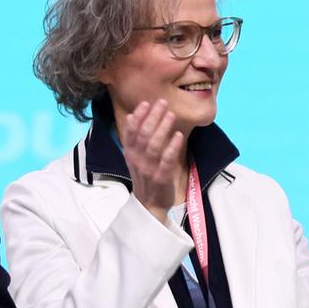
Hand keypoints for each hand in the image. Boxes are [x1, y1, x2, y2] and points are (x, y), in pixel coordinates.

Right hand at [120, 99, 185, 218]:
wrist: (149, 204)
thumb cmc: (145, 177)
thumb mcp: (135, 157)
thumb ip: (133, 138)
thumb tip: (132, 116)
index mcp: (130, 153)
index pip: (131, 131)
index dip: (138, 117)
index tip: (146, 103)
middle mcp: (137, 159)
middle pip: (144, 135)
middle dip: (152, 117)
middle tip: (162, 103)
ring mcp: (149, 168)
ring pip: (154, 145)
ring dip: (163, 128)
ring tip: (171, 114)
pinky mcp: (162, 177)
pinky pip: (167, 160)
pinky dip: (172, 147)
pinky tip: (178, 135)